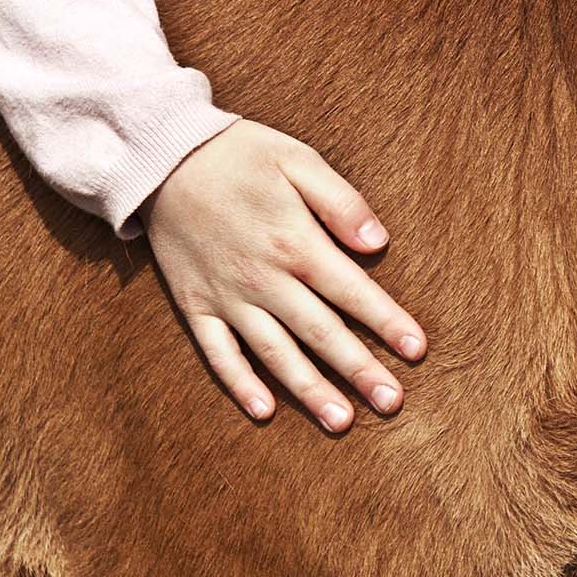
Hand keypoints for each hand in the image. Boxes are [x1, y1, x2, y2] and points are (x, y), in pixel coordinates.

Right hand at [145, 117, 425, 430]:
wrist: (160, 159)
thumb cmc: (239, 154)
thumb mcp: (297, 159)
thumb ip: (341, 202)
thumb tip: (379, 242)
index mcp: (295, 242)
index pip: (352, 292)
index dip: (387, 322)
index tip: (417, 351)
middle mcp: (263, 279)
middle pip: (320, 333)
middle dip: (359, 370)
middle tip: (392, 403)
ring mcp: (227, 297)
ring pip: (275, 354)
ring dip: (310, 390)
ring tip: (342, 422)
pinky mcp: (195, 306)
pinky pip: (218, 354)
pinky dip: (240, 384)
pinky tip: (265, 410)